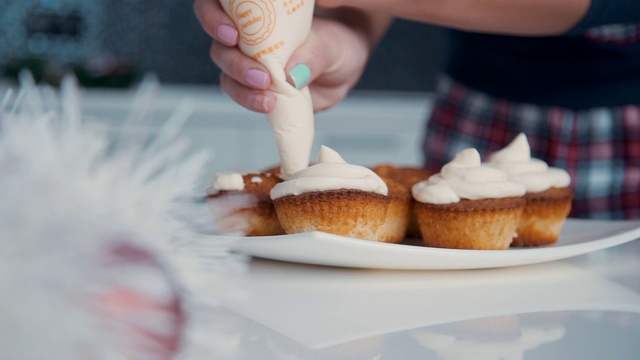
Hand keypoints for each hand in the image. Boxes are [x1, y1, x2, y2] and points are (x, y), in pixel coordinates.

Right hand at [194, 0, 381, 112]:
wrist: (345, 67)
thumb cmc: (337, 42)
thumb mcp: (332, 45)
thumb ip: (313, 54)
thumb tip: (291, 74)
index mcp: (258, 10)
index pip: (218, 5)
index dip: (213, 16)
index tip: (232, 34)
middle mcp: (247, 34)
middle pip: (219, 44)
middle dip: (233, 62)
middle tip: (259, 76)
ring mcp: (250, 62)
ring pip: (226, 72)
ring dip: (240, 87)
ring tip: (267, 96)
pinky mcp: (256, 87)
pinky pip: (242, 94)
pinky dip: (250, 101)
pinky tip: (268, 104)